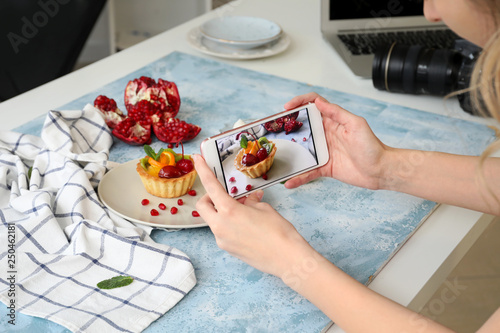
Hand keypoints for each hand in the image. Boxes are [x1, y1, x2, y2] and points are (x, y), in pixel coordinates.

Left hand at [192, 154, 313, 277]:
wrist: (288, 259)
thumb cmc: (279, 232)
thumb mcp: (264, 209)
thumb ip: (250, 201)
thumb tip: (248, 200)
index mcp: (230, 211)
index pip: (211, 186)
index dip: (203, 170)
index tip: (197, 160)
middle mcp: (221, 226)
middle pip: (202, 206)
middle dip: (209, 197)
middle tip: (224, 195)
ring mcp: (222, 240)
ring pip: (212, 220)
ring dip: (221, 212)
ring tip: (244, 211)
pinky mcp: (228, 249)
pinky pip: (221, 232)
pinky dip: (228, 224)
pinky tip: (246, 225)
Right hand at [284, 93, 389, 189]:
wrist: (380, 170)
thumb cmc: (372, 146)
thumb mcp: (355, 124)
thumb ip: (337, 113)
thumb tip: (318, 102)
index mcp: (332, 122)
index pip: (313, 106)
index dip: (299, 103)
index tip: (286, 108)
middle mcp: (325, 135)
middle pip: (302, 128)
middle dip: (287, 128)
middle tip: (273, 131)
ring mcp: (324, 152)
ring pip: (301, 151)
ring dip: (290, 154)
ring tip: (275, 157)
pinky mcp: (325, 168)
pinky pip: (308, 172)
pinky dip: (299, 177)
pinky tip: (289, 182)